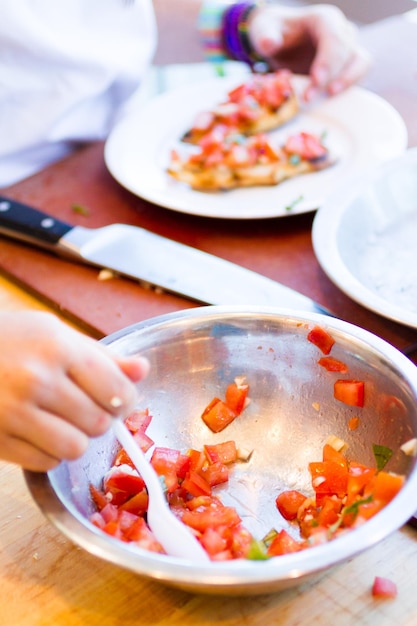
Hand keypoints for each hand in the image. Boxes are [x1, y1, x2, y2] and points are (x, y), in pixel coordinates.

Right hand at [0, 311, 148, 470]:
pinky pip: (44, 463)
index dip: (125, 400)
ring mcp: (12, 412)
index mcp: (57, 348)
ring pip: (75, 448)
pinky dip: (49, 453)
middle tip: (86, 406)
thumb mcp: (56, 334)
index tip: (119, 399)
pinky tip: (38, 430)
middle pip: (99, 423)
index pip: (117, 390)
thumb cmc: (9, 340)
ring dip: (76, 439)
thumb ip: (102, 357)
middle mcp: (36, 380)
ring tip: (63, 421)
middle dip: (99, 418)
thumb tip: (142, 370)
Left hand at [248, 4, 371, 99]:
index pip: (334, 38)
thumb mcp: (264, 30)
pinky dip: (348, 87)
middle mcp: (340, 30)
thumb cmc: (273, 32)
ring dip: (348, 81)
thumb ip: (265, 36)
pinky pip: (358, 74)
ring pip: (361, 62)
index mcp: (323, 19)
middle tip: (310, 97)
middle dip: (331, 76)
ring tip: (328, 96)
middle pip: (348, 52)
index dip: (327, 61)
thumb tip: (270, 44)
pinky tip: (329, 98)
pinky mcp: (347, 65)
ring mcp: (347, 47)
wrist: (278, 39)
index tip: (315, 81)